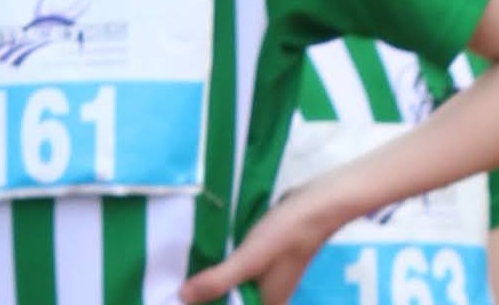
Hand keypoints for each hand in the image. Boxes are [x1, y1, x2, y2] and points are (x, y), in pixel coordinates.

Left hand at [177, 185, 339, 301]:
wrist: (319, 203)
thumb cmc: (287, 235)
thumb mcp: (249, 259)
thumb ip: (217, 281)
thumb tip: (182, 298)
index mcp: (265, 304)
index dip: (207, 303)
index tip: (183, 295)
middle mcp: (265, 296)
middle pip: (228, 300)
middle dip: (204, 293)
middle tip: (178, 282)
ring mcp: (265, 277)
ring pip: (229, 285)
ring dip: (210, 279)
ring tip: (184, 269)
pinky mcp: (262, 259)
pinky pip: (235, 269)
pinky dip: (220, 265)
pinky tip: (204, 255)